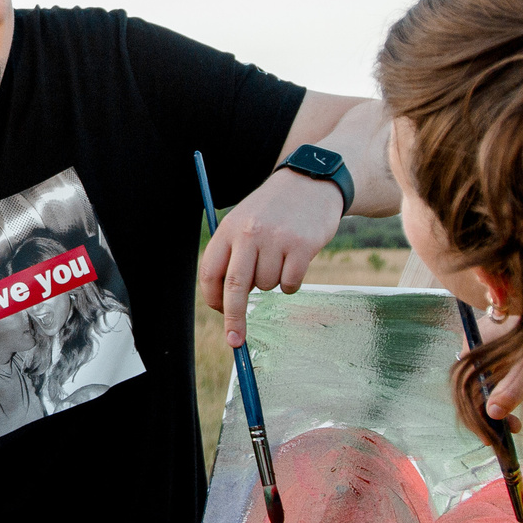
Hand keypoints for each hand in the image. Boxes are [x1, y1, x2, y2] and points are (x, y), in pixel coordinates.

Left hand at [201, 170, 343, 346]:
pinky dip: (292, 283)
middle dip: (234, 319)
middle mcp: (250, 233)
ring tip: (279, 257)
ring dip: (272, 283)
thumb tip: (226, 302)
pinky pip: (290, 284)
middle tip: (235, 340)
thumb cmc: (273, 209)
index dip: (213, 298)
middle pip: (235, 288)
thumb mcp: (244, 220)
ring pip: (266, 286)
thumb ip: (233, 254)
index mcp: (229, 228)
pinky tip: (295, 260)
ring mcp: (276, 240)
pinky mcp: (302, 247)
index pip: (210, 271)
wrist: (311, 182)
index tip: (220, 313)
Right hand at [464, 304, 522, 422]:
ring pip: (480, 386)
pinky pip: (488, 379)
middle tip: (511, 431)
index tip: (491, 438)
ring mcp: (481, 348)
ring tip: (515, 424)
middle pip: (471, 389)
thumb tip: (494, 415)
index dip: (476, 418)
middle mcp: (471, 347)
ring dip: (495, 407)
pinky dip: (499, 394)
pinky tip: (513, 404)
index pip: (465, 390)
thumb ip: (512, 388)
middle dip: (488, 416)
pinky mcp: (492, 350)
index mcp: (473, 347)